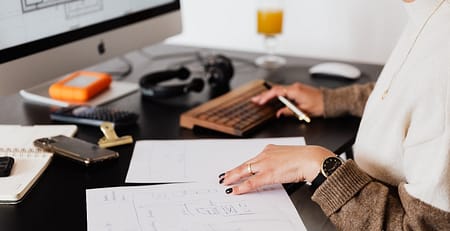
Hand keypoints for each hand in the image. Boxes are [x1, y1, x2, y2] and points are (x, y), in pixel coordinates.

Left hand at [219, 144, 334, 194]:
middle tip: (223, 176)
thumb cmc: (304, 159)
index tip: (235, 169)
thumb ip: (278, 161)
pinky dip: (241, 187)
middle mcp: (265, 155)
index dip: (242, 166)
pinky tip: (235, 190)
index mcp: (270, 149)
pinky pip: (251, 182)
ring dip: (233, 178)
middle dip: (233, 171)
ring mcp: (265, 164)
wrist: (311, 159)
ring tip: (225, 183)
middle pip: (244, 164)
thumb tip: (276, 169)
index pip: (252, 159)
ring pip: (244, 171)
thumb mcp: (288, 157)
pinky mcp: (268, 173)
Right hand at [252, 82, 324, 117]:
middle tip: (254, 99)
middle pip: (275, 90)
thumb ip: (289, 111)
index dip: (267, 97)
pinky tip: (271, 98)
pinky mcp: (297, 89)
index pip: (277, 92)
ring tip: (260, 99)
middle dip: (264, 95)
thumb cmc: (319, 105)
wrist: (329, 101)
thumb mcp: (303, 111)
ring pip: (278, 90)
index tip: (260, 101)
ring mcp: (295, 87)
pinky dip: (275, 94)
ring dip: (269, 94)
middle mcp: (294, 87)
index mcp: (295, 91)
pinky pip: (283, 91)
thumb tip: (279, 113)